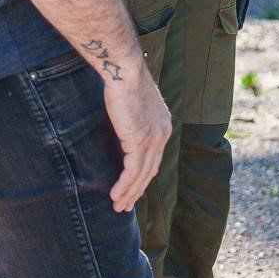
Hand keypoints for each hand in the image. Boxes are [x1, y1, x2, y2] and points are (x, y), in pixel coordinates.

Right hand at [101, 72, 171, 212]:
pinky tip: (116, 195)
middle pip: (151, 170)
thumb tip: (123, 125)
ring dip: (129, 193)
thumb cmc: (124, 80)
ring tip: (118, 206)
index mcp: (163, 126)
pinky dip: (124, 186)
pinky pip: (133, 171)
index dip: (144, 175)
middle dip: (138, 190)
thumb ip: (132, 119)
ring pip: (142, 175)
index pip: (154, 158)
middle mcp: (162, 135)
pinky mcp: (140, 141)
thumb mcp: (133, 103)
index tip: (133, 188)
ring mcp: (153, 139)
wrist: (125, 71)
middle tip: (126, 205)